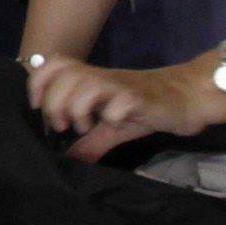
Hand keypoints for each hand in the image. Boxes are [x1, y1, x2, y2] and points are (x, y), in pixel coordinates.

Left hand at [24, 56, 225, 161]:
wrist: (186, 98)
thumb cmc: (146, 108)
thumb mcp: (112, 127)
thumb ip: (90, 141)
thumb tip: (70, 160)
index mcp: (92, 79)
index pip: (56, 64)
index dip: (39, 81)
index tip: (38, 107)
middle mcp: (104, 77)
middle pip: (66, 74)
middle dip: (55, 101)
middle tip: (63, 124)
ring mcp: (122, 86)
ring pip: (87, 83)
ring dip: (77, 107)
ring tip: (84, 125)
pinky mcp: (141, 98)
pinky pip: (119, 101)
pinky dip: (110, 115)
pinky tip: (114, 124)